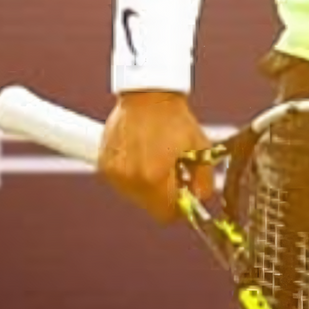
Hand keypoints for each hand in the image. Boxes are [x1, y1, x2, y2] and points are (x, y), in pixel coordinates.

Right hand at [100, 91, 213, 220]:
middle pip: (150, 207)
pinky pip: (121, 182)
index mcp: (154, 177)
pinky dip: (131, 175)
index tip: (182, 194)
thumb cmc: (173, 118)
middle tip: (170, 171)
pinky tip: (140, 154)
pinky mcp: (105, 165)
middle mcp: (131, 178)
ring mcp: (115, 173)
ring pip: (135, 196)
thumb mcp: (200, 148)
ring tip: (154, 159)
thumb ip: (203, 180)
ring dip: (146, 186)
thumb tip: (199, 198)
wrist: (147, 94)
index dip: (178, 207)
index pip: (166, 214)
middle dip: (163, 195)